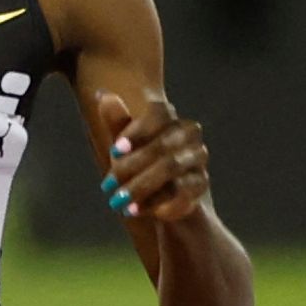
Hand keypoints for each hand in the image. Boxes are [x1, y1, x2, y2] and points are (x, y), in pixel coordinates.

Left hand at [90, 89, 212, 223]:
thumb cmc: (140, 166)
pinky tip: (139, 211)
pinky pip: (184, 192)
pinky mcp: (201, 185)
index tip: (114, 150)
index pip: (160, 112)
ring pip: (172, 167)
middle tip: (106, 185)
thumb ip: (117, 124)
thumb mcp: (124, 148)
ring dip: (141, 186)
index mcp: (170, 119)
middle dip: (131, 166)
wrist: (162, 202)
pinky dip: (160, 203)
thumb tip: (104, 95)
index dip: (138, 129)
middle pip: (163, 144)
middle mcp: (189, 135)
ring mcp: (198, 159)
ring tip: (119, 203)